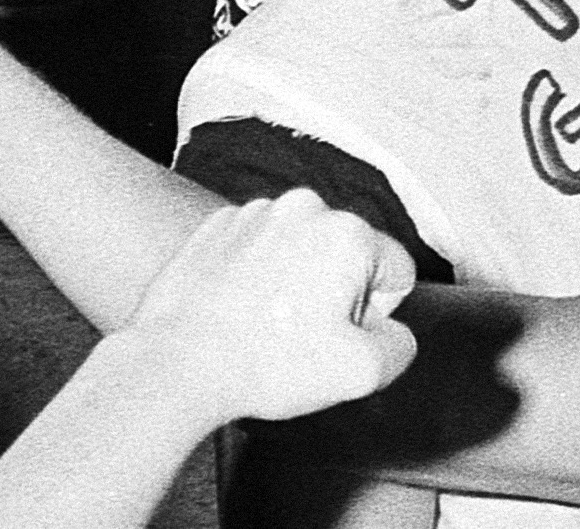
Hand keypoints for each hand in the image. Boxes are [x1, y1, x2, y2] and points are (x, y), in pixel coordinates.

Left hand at [100, 190, 420, 429]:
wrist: (180, 359)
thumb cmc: (269, 363)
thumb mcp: (362, 372)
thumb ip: (399, 345)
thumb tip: (391, 330)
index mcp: (346, 231)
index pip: (397, 272)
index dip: (377, 316)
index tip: (339, 335)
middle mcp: (301, 206)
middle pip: (347, 257)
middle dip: (337, 295)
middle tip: (303, 335)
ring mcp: (253, 211)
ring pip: (302, 251)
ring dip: (296, 284)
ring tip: (267, 326)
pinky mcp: (216, 224)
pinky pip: (259, 250)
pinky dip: (257, 277)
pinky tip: (240, 312)